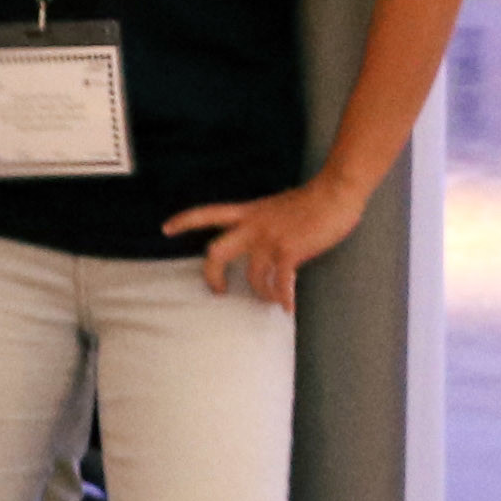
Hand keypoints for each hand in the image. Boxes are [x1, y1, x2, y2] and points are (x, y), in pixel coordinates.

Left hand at [164, 174, 370, 309]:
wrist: (334, 192)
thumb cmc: (311, 200)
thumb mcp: (276, 207)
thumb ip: (263, 222)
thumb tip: (262, 241)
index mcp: (248, 213)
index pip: (207, 214)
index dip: (184, 221)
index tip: (166, 229)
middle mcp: (253, 227)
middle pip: (216, 252)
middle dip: (211, 275)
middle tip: (217, 291)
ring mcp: (270, 240)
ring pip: (251, 275)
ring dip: (260, 292)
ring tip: (269, 300)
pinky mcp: (290, 251)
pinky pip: (281, 283)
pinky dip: (283, 298)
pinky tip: (287, 307)